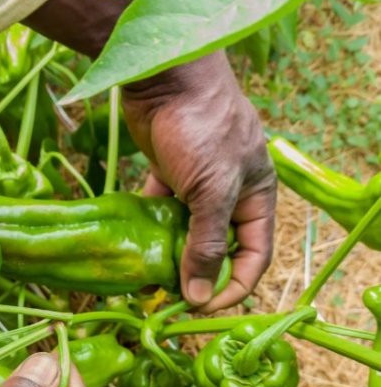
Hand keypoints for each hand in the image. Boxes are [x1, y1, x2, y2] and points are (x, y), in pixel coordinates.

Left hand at [122, 52, 275, 311]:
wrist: (165, 77)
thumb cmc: (201, 129)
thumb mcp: (212, 191)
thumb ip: (207, 243)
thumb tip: (199, 296)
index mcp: (256, 197)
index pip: (254, 255)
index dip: (233, 286)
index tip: (202, 308)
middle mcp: (230, 193)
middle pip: (218, 246)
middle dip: (197, 274)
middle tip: (166, 299)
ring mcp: (196, 183)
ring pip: (185, 231)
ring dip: (168, 255)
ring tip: (143, 280)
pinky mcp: (165, 172)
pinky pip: (159, 211)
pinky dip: (148, 229)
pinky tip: (129, 248)